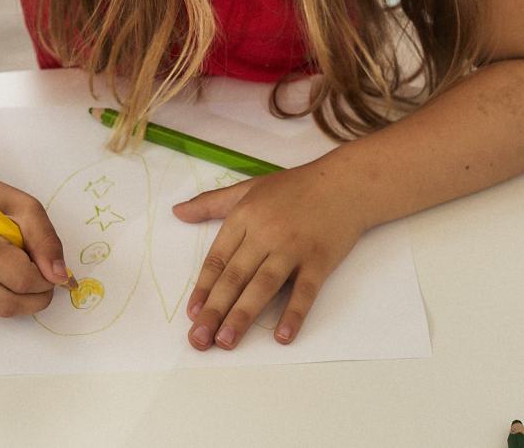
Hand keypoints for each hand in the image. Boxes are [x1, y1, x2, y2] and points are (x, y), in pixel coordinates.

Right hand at [0, 176, 69, 316]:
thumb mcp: (26, 208)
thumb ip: (45, 240)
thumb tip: (59, 276)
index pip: (20, 278)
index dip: (46, 279)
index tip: (53, 268)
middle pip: (9, 303)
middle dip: (38, 296)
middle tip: (47, 278)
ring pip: (1, 311)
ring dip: (25, 301)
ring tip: (29, 275)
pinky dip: (9, 296)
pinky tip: (7, 275)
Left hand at [172, 161, 367, 350]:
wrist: (345, 183)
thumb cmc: (295, 187)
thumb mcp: (249, 188)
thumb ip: (211, 203)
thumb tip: (177, 212)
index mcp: (244, 217)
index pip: (218, 259)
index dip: (203, 288)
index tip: (192, 314)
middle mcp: (265, 233)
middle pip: (235, 277)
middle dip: (214, 310)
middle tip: (199, 339)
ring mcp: (293, 248)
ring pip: (263, 285)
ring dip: (243, 315)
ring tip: (226, 341)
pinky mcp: (319, 260)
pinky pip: (304, 291)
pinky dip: (294, 313)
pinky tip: (282, 336)